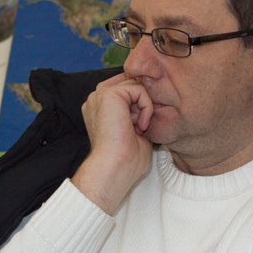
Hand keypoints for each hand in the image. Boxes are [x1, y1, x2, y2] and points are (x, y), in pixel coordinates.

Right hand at [72, 73, 153, 214]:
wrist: (114, 169)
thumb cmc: (126, 160)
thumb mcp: (135, 132)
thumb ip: (139, 114)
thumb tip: (155, 103)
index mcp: (99, 108)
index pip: (126, 90)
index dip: (141, 103)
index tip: (142, 127)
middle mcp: (96, 99)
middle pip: (130, 83)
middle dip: (143, 102)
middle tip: (141, 127)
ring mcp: (99, 95)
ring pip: (136, 85)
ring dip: (145, 107)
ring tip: (139, 128)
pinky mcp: (108, 94)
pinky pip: (138, 88)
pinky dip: (146, 107)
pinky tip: (140, 126)